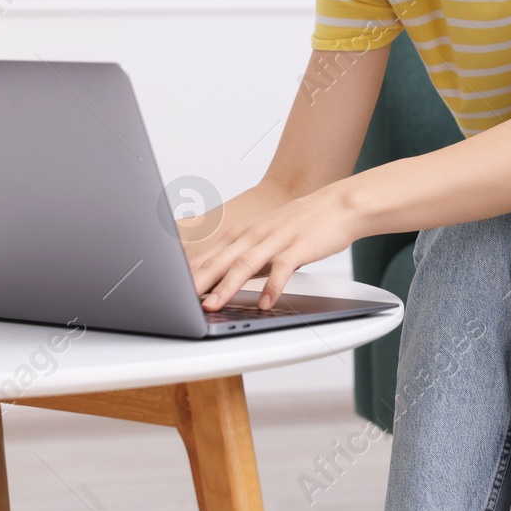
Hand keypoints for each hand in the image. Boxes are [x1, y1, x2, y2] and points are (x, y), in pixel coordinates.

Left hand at [189, 185, 359, 310]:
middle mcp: (256, 235)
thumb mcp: (266, 238)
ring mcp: (277, 240)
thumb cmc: (301, 224)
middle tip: (179, 300)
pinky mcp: (299, 246)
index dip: (190, 274)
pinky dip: (273, 286)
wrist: (339, 204)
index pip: (211, 256)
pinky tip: (266, 302)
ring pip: (246, 263)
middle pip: (221, 259)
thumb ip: (245, 258)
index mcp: (245, 234)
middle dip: (198, 281)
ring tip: (213, 305)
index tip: (171, 291)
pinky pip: (284, 268)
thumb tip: (221, 282)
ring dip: (227, 286)